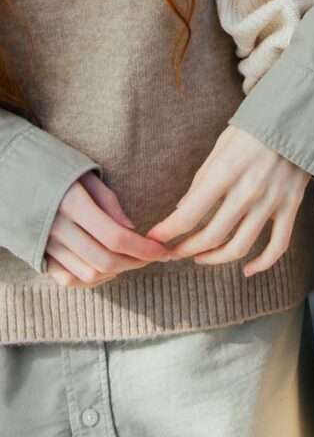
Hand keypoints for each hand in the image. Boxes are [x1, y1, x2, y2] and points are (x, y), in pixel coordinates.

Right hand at [46, 171, 171, 287]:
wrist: (16, 175)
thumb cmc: (58, 169)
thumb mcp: (86, 175)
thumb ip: (108, 202)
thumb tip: (131, 228)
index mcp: (72, 204)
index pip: (115, 237)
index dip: (143, 248)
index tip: (162, 251)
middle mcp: (58, 228)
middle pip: (104, 260)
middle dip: (135, 263)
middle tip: (152, 257)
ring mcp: (46, 245)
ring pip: (88, 274)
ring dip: (115, 272)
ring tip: (131, 260)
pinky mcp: (39, 255)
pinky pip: (68, 279)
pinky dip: (91, 279)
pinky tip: (106, 268)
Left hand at [147, 125, 309, 275]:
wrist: (297, 116)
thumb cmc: (253, 129)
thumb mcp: (221, 146)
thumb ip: (202, 179)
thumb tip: (183, 209)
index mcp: (225, 172)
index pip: (190, 214)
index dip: (167, 232)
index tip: (154, 239)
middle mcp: (248, 191)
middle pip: (211, 236)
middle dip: (184, 249)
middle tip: (172, 252)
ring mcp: (271, 201)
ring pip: (240, 247)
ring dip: (214, 258)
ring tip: (200, 257)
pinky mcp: (291, 206)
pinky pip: (277, 246)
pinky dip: (262, 263)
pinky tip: (247, 269)